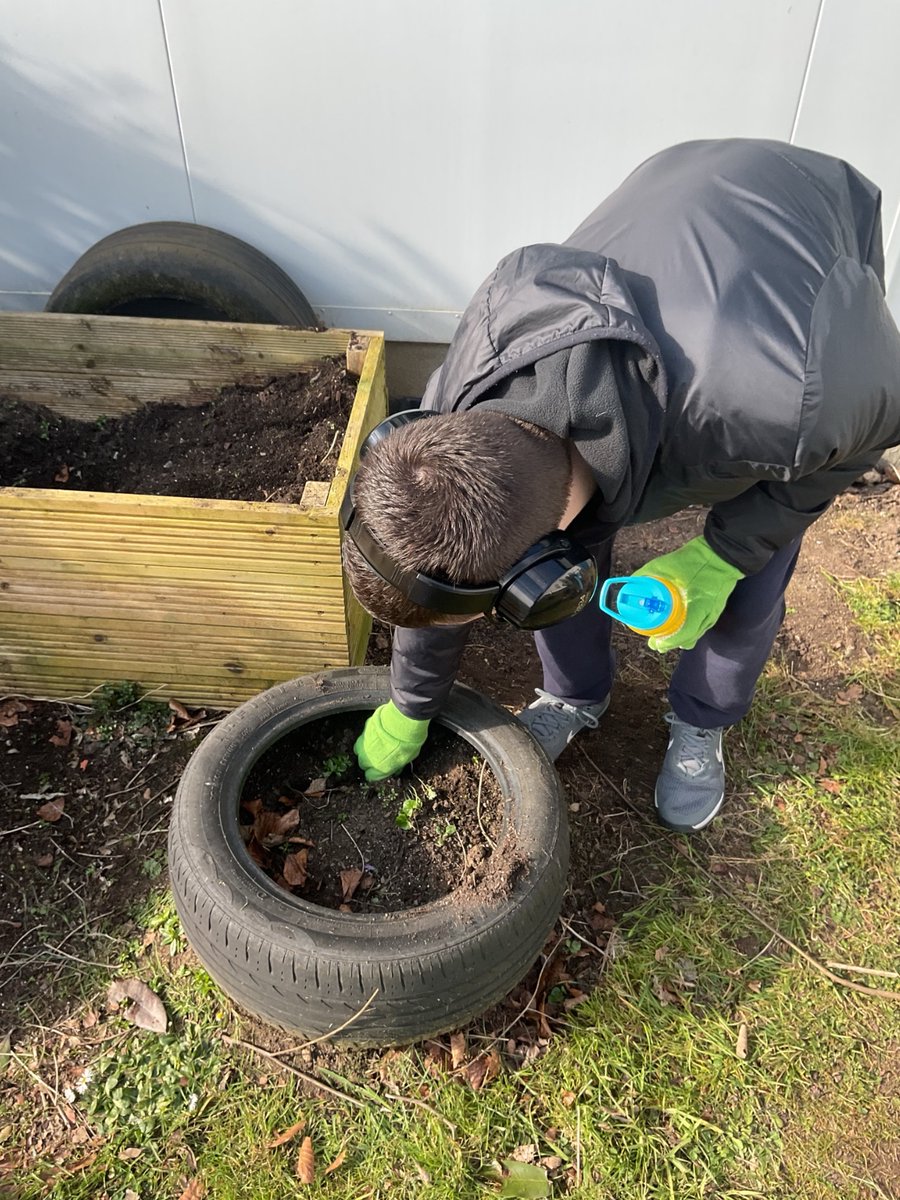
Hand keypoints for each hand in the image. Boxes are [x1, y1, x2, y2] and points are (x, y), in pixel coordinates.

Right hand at [354, 702, 429, 781]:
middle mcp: (367, 758)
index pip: (370, 776)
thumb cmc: (407, 743)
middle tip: (379, 756)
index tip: (381, 770)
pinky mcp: (364, 730)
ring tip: (374, 745)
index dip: (376, 773)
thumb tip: (396, 769)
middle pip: (362, 764)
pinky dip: (368, 737)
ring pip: (358, 751)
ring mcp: (363, 744)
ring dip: (365, 750)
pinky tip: (376, 734)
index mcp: (379, 769)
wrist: (402, 722)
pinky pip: (363, 737)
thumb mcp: (407, 759)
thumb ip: (398, 765)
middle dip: (369, 762)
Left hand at [634, 536, 743, 651]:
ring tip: (665, 641)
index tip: (656, 643)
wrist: (721, 555)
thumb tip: (633, 583)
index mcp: (699, 603)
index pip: (686, 632)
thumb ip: (648, 574)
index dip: (670, 641)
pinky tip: (679, 632)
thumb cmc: (696, 559)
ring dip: (680, 640)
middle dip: (670, 644)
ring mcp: (713, 613)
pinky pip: (700, 628)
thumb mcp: (667, 564)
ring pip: (695, 636)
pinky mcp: (714, 611)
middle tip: (655, 644)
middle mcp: (708, 612)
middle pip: (689, 639)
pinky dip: (688, 633)